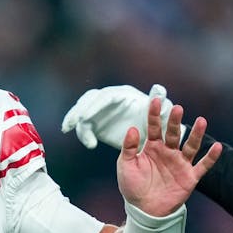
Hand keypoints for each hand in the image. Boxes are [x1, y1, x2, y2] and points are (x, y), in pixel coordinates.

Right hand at [61, 83, 175, 149]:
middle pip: (89, 100)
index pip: (105, 97)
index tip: (86, 117)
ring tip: (70, 131)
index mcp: (124, 95)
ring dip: (75, 120)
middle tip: (70, 124)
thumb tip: (159, 89)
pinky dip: (83, 133)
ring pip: (83, 110)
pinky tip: (89, 143)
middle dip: (78, 110)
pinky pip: (85, 125)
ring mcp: (103, 109)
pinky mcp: (97, 121)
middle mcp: (111, 99)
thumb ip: (161, 103)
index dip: (95, 106)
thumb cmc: (160, 123)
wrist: (154, 136)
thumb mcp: (163, 115)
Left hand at [116, 96, 220, 216]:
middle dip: (176, 121)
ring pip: (191, 146)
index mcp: (152, 147)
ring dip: (197, 134)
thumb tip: (133, 128)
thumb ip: (128, 148)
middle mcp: (168, 152)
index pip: (155, 127)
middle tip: (178, 108)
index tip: (156, 101)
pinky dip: (211, 157)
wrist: (144, 211)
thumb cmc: (133, 188)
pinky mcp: (190, 177)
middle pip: (174, 133)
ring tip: (202, 121)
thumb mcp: (125, 166)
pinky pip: (203, 166)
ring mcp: (180, 164)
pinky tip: (218, 147)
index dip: (155, 115)